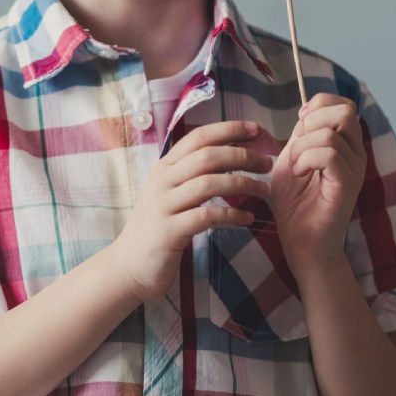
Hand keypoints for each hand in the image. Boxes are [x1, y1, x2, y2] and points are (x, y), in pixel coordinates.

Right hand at [113, 121, 272, 301]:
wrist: (129, 265)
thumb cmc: (159, 225)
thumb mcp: (171, 192)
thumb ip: (193, 173)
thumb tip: (232, 155)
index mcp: (165, 167)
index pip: (198, 137)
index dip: (228, 129)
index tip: (256, 129)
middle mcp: (163, 181)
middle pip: (207, 157)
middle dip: (242, 156)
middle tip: (267, 163)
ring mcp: (164, 205)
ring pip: (208, 184)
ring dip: (242, 184)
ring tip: (263, 191)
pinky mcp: (169, 231)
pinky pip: (206, 217)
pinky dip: (231, 215)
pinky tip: (247, 219)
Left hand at [270, 94, 365, 281]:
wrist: (300, 242)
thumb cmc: (296, 203)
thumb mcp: (294, 157)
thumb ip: (302, 134)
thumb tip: (307, 110)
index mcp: (345, 144)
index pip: (343, 104)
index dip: (319, 104)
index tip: (299, 123)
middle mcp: (355, 154)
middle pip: (345, 111)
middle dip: (313, 120)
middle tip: (297, 145)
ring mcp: (354, 170)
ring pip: (331, 134)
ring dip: (302, 146)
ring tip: (295, 166)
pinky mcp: (346, 186)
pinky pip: (329, 154)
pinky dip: (306, 158)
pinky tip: (298, 173)